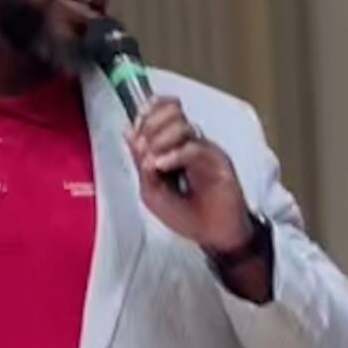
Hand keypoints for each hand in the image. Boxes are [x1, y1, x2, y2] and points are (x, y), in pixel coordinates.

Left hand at [127, 96, 256, 253]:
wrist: (215, 236)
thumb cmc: (187, 216)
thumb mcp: (152, 194)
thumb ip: (141, 165)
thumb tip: (129, 134)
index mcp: (173, 146)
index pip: (161, 112)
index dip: (146, 113)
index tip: (135, 128)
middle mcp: (189, 143)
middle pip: (171, 112)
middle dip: (150, 126)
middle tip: (143, 148)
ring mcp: (205, 150)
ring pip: (182, 126)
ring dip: (160, 140)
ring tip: (153, 163)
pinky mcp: (219, 160)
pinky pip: (194, 148)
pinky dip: (174, 155)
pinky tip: (161, 166)